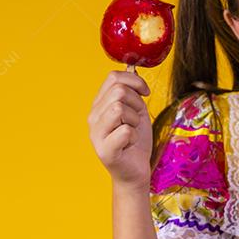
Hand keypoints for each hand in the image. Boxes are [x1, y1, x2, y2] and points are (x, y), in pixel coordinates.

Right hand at [87, 69, 153, 189]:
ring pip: (119, 108)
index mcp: (98, 105)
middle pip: (118, 91)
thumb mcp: (135, 110)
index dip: (134, 81)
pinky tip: (130, 144)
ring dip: (135, 119)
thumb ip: (131, 91)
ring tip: (133, 131)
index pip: (113, 78)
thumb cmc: (135, 140)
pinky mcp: (105, 150)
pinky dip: (134, 136)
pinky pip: (125, 130)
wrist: (135, 170)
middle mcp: (93, 117)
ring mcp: (96, 134)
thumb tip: (132, 68)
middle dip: (137, 102)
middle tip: (138, 118)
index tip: (145, 93)